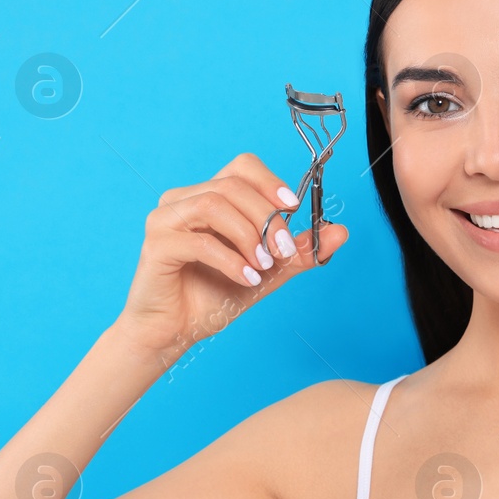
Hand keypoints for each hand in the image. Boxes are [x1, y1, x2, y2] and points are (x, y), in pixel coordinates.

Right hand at [113, 152, 348, 362]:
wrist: (174, 332)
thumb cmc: (213, 297)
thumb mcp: (267, 272)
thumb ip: (299, 252)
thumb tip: (340, 232)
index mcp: (207, 196)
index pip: (242, 167)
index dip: (270, 182)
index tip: (293, 208)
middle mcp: (183, 199)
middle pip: (233, 185)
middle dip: (267, 217)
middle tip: (284, 251)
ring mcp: (166, 218)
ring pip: (215, 204)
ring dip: (249, 235)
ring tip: (263, 265)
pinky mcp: (157, 244)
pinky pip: (199, 241)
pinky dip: (230, 259)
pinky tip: (246, 278)